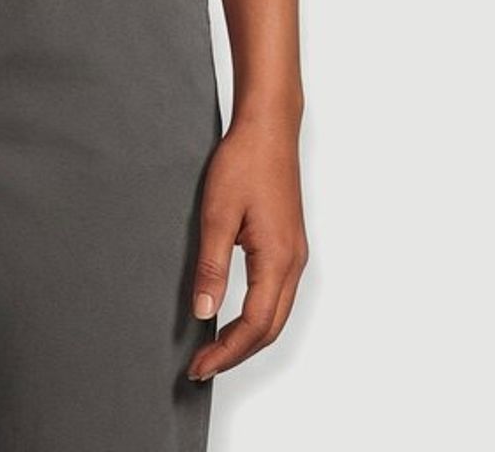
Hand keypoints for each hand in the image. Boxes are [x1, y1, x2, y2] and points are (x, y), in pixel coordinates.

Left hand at [185, 114, 308, 380]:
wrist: (268, 128)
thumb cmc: (244, 162)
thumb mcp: (217, 213)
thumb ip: (212, 266)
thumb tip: (204, 312)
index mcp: (278, 259)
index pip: (254, 325)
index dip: (226, 351)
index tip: (199, 366)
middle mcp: (293, 262)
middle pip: (270, 328)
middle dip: (237, 352)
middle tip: (202, 366)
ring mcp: (295, 254)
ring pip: (276, 314)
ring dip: (248, 337)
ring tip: (215, 348)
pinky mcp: (289, 244)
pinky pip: (277, 295)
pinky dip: (257, 316)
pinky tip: (236, 315)